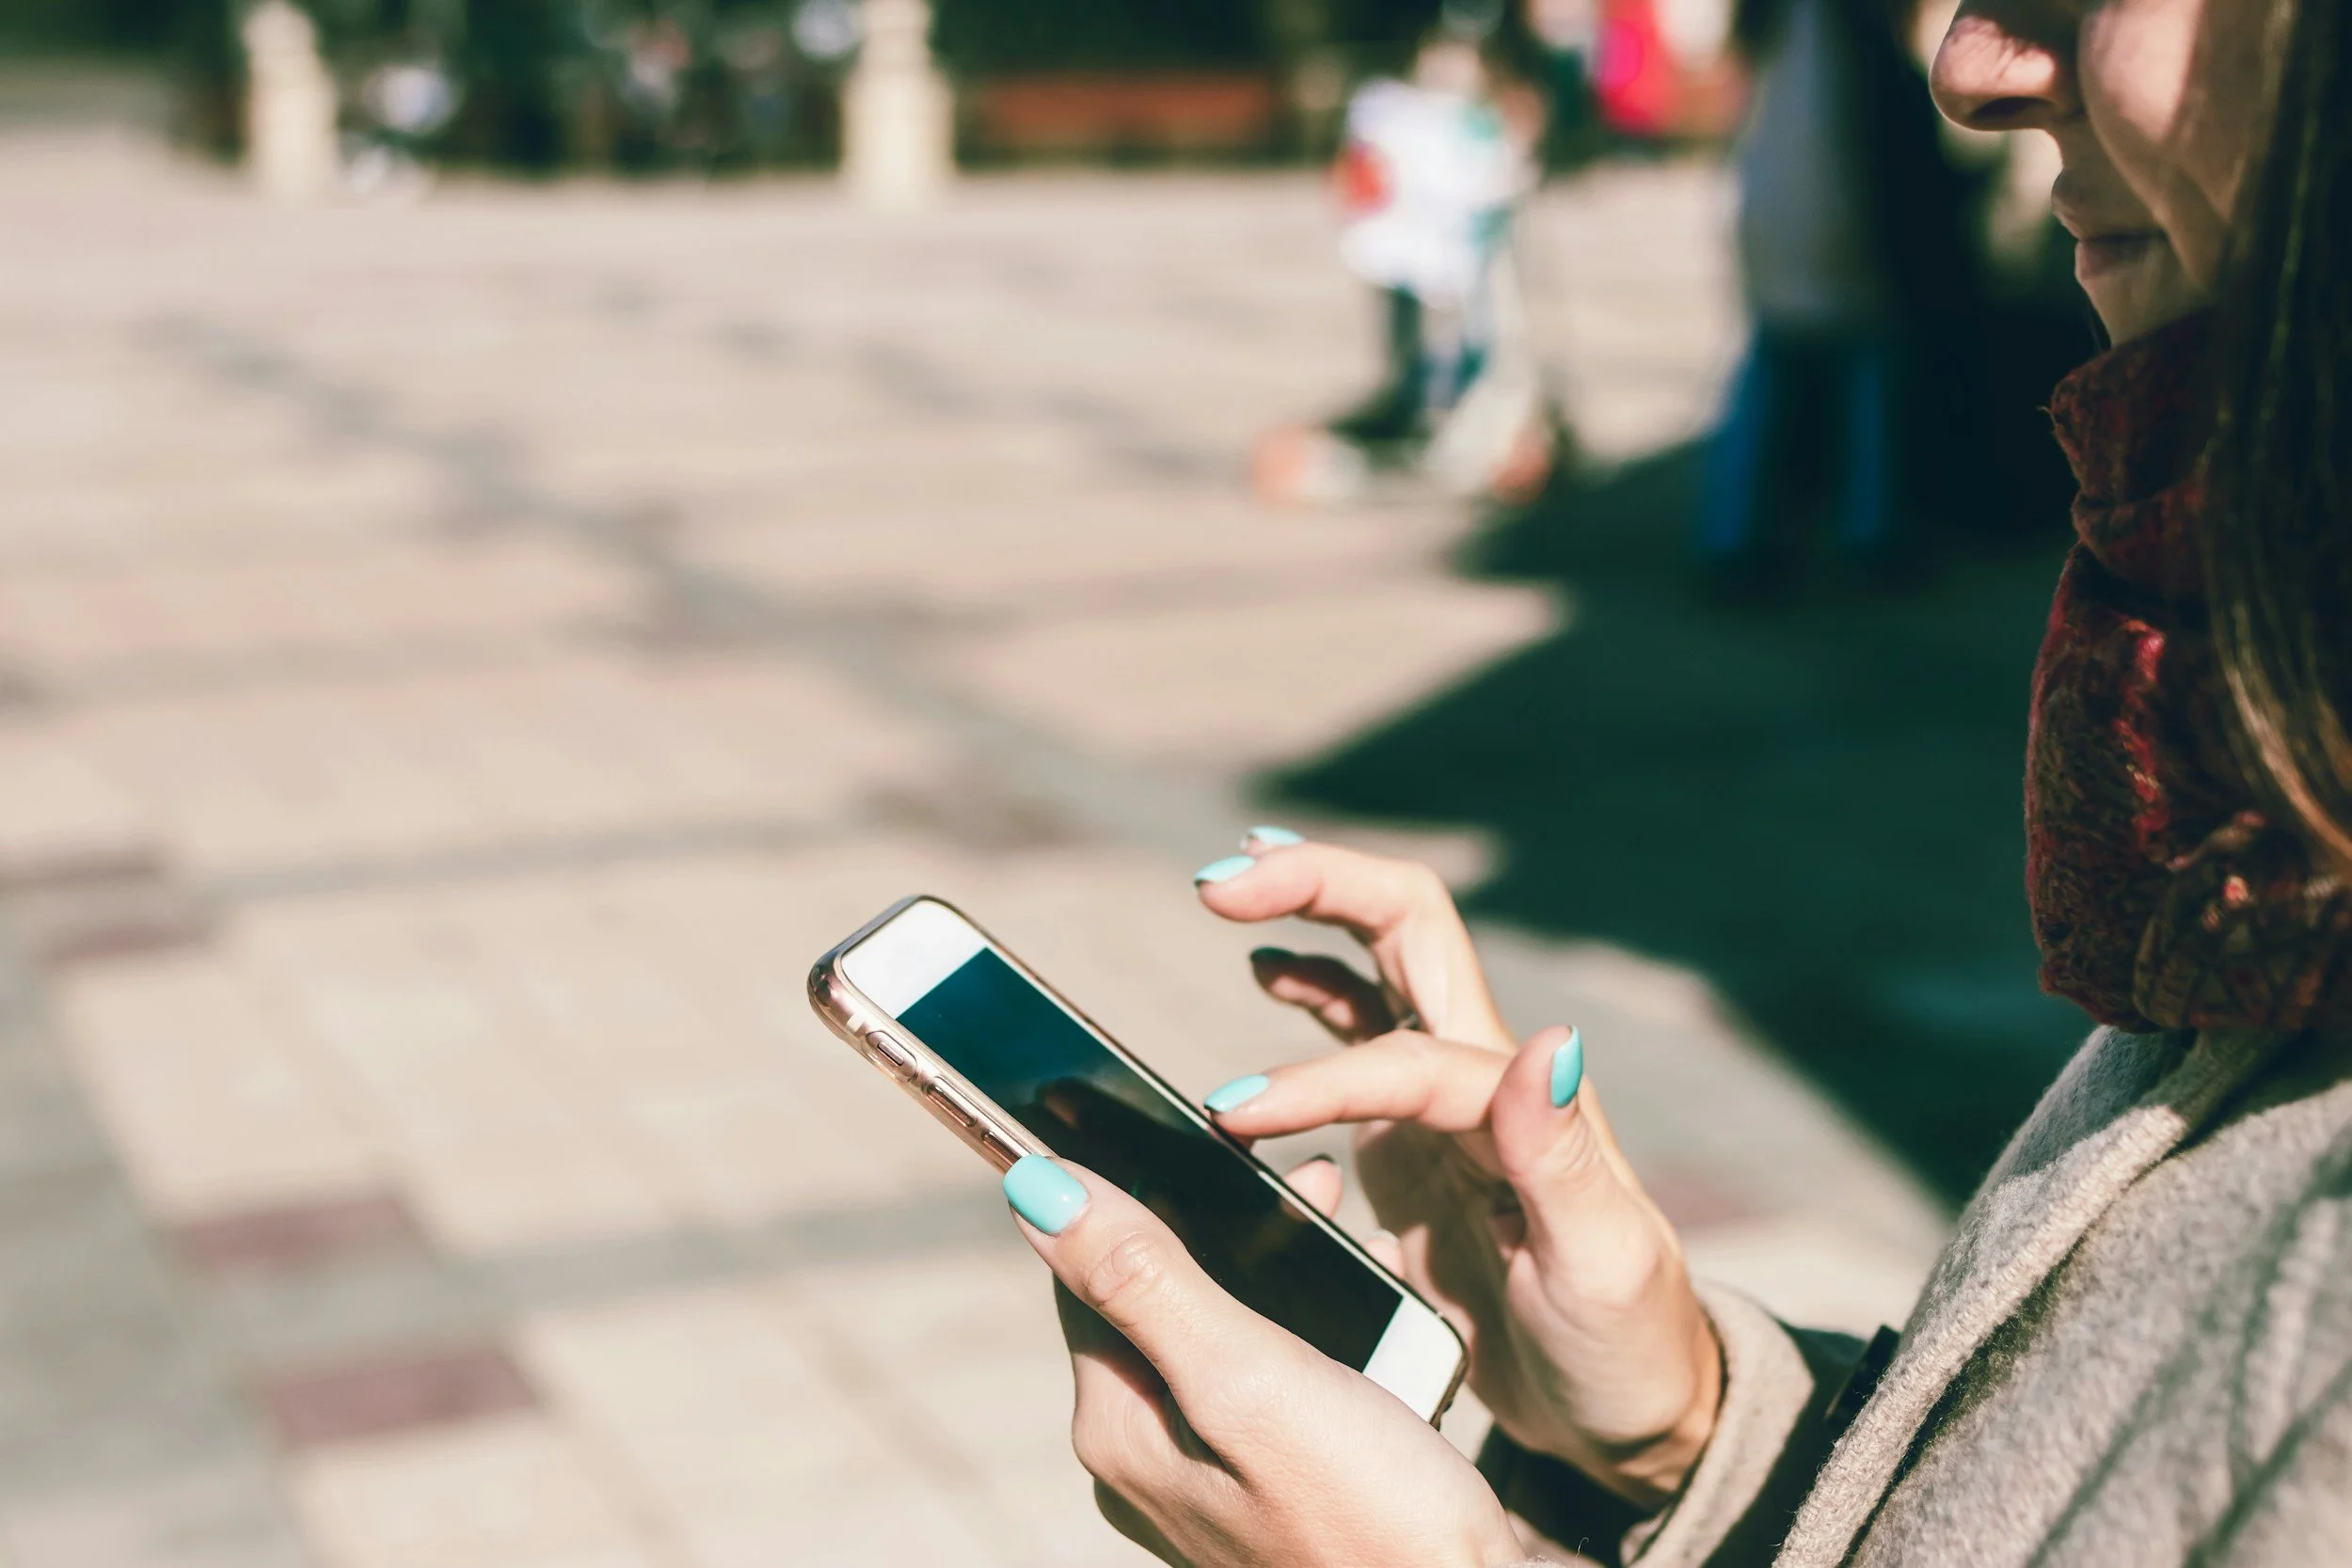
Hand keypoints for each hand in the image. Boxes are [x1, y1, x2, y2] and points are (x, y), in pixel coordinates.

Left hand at [1002, 1155, 1525, 1567]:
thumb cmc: (1372, 1516)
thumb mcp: (1248, 1377)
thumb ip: (1144, 1279)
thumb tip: (1034, 1186)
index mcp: (1119, 1428)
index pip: (1083, 1271)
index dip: (1125, 1186)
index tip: (1175, 1122)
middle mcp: (1148, 1460)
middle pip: (1155, 1297)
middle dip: (1222, 1222)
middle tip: (1303, 1170)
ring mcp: (1209, 1483)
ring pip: (1221, 1332)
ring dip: (1276, 1269)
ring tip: (1343, 1215)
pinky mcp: (1275, 1491)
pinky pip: (1271, 1380)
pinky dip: (1316, 1328)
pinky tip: (1372, 1307)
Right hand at [1194, 836, 1721, 1507]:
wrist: (1632, 1409)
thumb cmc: (1625, 1347)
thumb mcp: (1603, 1266)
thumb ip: (1564, 1159)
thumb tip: (1552, 1040)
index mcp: (1521, 1106)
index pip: (1405, 1056)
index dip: (1316, 1078)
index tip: (1232, 1119)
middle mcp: (1485, 1078)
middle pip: (1404, 926)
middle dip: (1316, 884)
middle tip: (1219, 883)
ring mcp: (1448, 1101)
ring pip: (1377, 963)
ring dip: (1308, 913)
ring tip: (1225, 893)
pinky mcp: (1417, 1139)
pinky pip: (1359, 1034)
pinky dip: (1311, 986)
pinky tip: (1266, 972)